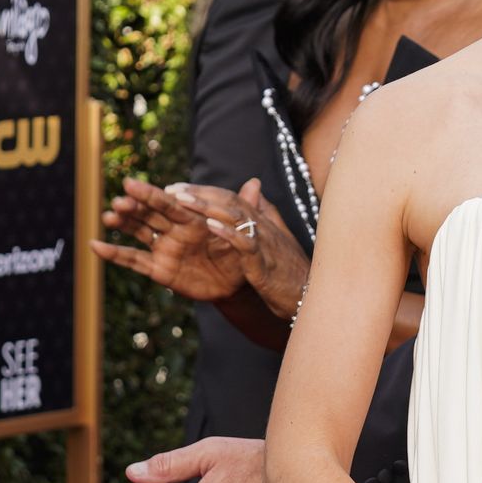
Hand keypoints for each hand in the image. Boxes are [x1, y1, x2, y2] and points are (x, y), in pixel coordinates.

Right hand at [90, 177, 248, 301]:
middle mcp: (174, 229)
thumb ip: (244, 209)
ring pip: (138, 232)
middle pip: (150, 214)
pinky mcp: (159, 269)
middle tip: (120, 199)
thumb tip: (257, 183)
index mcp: (191, 217)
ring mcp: (164, 248)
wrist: (236, 282)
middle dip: (135, 206)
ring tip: (108, 216)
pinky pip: (134, 261)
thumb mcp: (244, 231)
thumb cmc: (239, 251)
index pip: (169, 203)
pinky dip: (114, 254)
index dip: (152, 195)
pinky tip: (96, 246)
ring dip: (122, 223)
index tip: (132, 184)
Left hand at [175, 180, 309, 318]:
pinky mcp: (264, 264)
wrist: (310, 297)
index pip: (230, 196)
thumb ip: (264, 212)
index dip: (204, 190)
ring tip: (182, 201)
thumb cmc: (290, 270)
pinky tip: (210, 226)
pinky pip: (245, 244)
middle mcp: (262, 226)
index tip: (177, 188)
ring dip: (207, 206)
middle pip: (229, 200)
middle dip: (199, 193)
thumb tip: (253, 185)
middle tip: (171, 189)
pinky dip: (228, 233)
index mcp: (261, 221)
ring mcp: (264, 243)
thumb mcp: (275, 237)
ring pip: (235, 216)